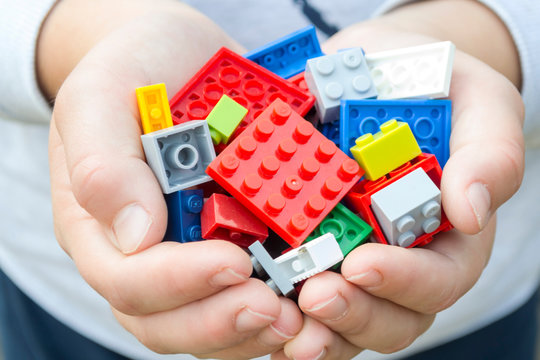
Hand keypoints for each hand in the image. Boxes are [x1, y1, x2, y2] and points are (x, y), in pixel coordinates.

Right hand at [46, 2, 301, 357]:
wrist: (177, 54)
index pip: (128, 280)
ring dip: (257, 331)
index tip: (232, 263)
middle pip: (169, 321)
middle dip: (222, 324)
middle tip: (276, 310)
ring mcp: (191, 253)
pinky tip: (314, 295)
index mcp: (102, 227)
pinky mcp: (234, 241)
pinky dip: (283, 302)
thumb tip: (135, 234)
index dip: (179, 283)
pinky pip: (251, 292)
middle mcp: (147, 253)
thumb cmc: (132, 70)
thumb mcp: (100, 97)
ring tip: (303, 315)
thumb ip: (103, 164)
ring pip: (212, 321)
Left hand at [271, 21, 523, 359]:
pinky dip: (279, 309)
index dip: (404, 281)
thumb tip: (471, 211)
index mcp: (446, 234)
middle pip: (390, 317)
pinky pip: (296, 295)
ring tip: (281, 318)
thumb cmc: (436, 87)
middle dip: (353, 314)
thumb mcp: (479, 104)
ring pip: (341, 320)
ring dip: (312, 329)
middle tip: (315, 296)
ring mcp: (351, 258)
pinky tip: (256, 303)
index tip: (362, 264)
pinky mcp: (309, 247)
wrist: (382, 73)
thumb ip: (489, 154)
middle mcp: (400, 258)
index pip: (438, 279)